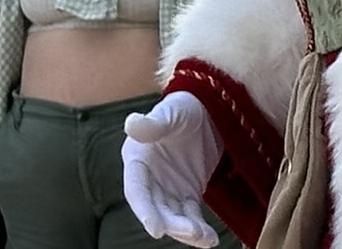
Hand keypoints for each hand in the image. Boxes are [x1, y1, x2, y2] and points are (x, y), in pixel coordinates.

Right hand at [121, 93, 220, 247]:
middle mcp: (150, 180)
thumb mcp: (170, 113)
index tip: (156, 230)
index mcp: (138, 161)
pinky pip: (191, 215)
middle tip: (192, 232)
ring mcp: (168, 189)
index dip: (145, 211)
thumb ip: (153, 124)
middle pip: (157, 209)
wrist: (208, 109)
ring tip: (206, 239)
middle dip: (173, 224)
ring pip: (174, 217)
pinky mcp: (187, 193)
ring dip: (187, 230)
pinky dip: (199, 228)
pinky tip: (210, 239)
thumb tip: (131, 123)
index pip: (137, 191)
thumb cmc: (183, 107)